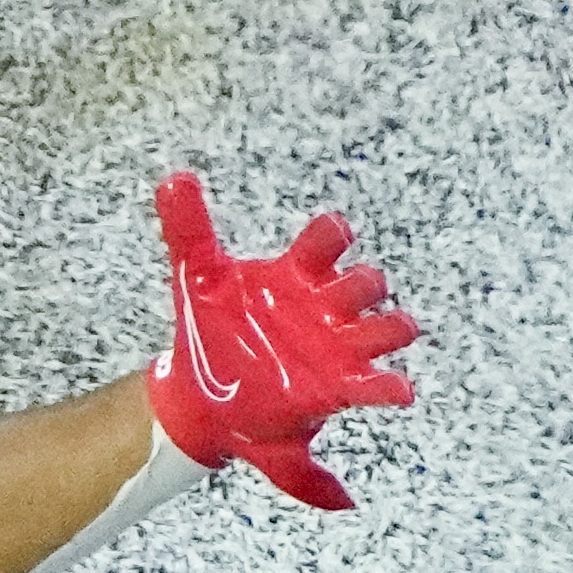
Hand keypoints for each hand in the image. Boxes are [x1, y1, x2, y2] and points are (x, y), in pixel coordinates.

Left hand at [148, 175, 420, 512]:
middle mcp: (325, 305)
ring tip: (397, 329)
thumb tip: (172, 179)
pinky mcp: (337, 386)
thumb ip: (187, 228)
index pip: (325, 242)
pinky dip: (389, 388)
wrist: (202, 394)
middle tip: (356, 289)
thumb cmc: (212, 328)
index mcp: (298, 273)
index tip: (335, 235)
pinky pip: (372, 385)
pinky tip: (400, 392)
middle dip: (365, 284)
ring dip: (391, 329)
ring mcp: (336, 346)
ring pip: (381, 329)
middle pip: (363, 284)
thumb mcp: (196, 277)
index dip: (333, 236)